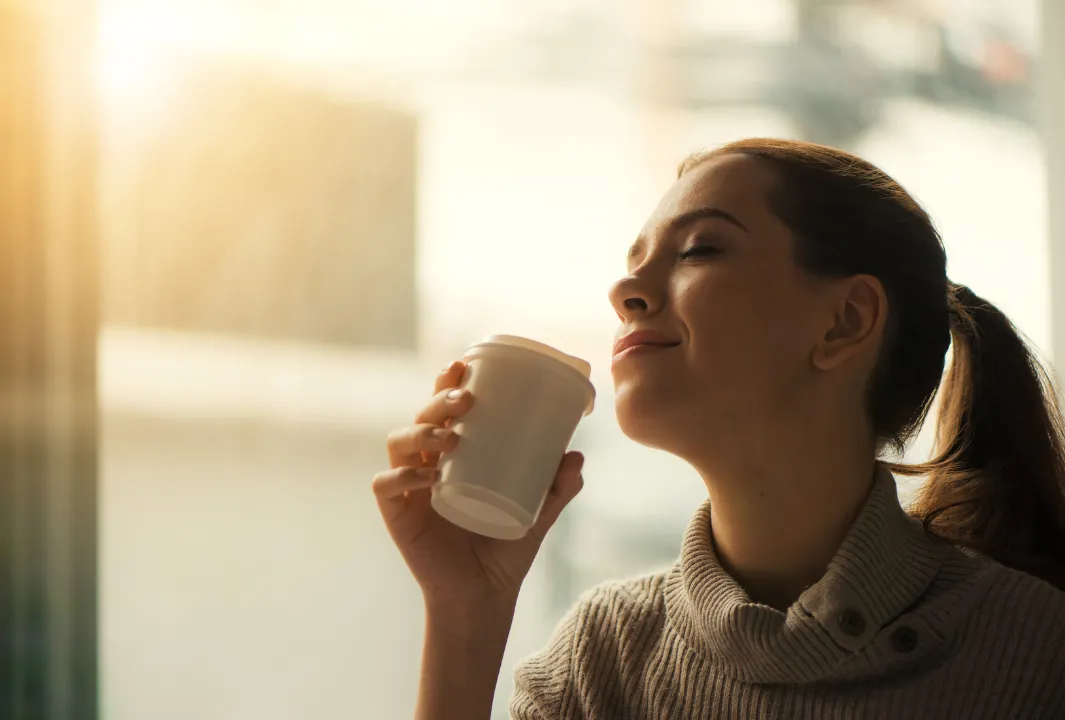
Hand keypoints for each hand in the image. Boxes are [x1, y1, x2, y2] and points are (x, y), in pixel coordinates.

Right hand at [373, 361, 584, 611]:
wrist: (484, 596)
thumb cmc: (505, 548)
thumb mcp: (539, 512)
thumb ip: (559, 487)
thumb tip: (577, 455)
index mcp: (454, 454)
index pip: (443, 408)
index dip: (446, 382)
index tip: (463, 366)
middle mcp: (426, 463)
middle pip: (420, 416)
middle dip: (437, 401)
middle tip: (466, 402)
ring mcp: (408, 488)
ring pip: (398, 443)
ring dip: (420, 433)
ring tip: (450, 439)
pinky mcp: (396, 515)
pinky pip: (385, 486)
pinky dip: (402, 477)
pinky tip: (425, 478)